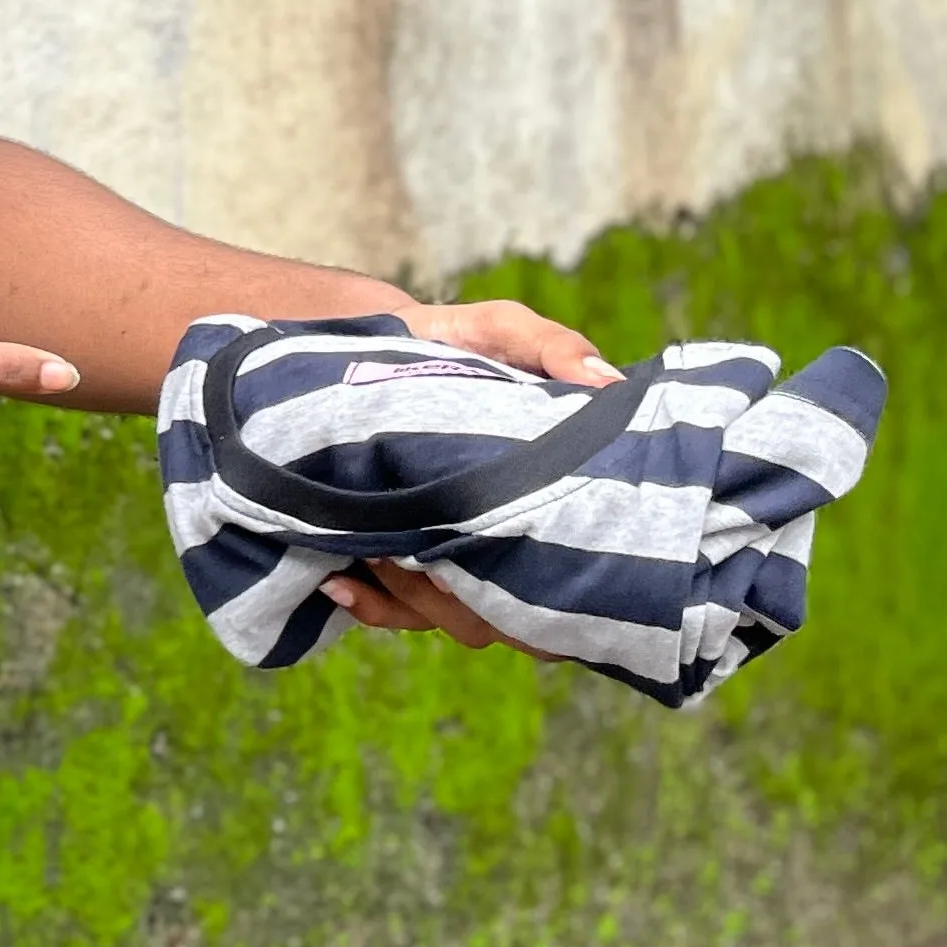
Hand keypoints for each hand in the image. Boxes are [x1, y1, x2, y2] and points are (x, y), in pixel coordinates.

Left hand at [322, 294, 618, 646]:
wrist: (390, 345)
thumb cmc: (463, 342)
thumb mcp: (507, 330)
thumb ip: (553, 348)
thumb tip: (606, 384)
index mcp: (548, 498)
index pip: (569, 571)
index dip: (549, 589)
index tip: (501, 564)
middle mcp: (510, 538)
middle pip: (511, 611)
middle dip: (470, 598)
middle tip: (422, 555)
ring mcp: (461, 553)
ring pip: (454, 616)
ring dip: (414, 597)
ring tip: (374, 557)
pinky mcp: (409, 554)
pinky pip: (399, 608)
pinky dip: (372, 604)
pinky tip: (340, 584)